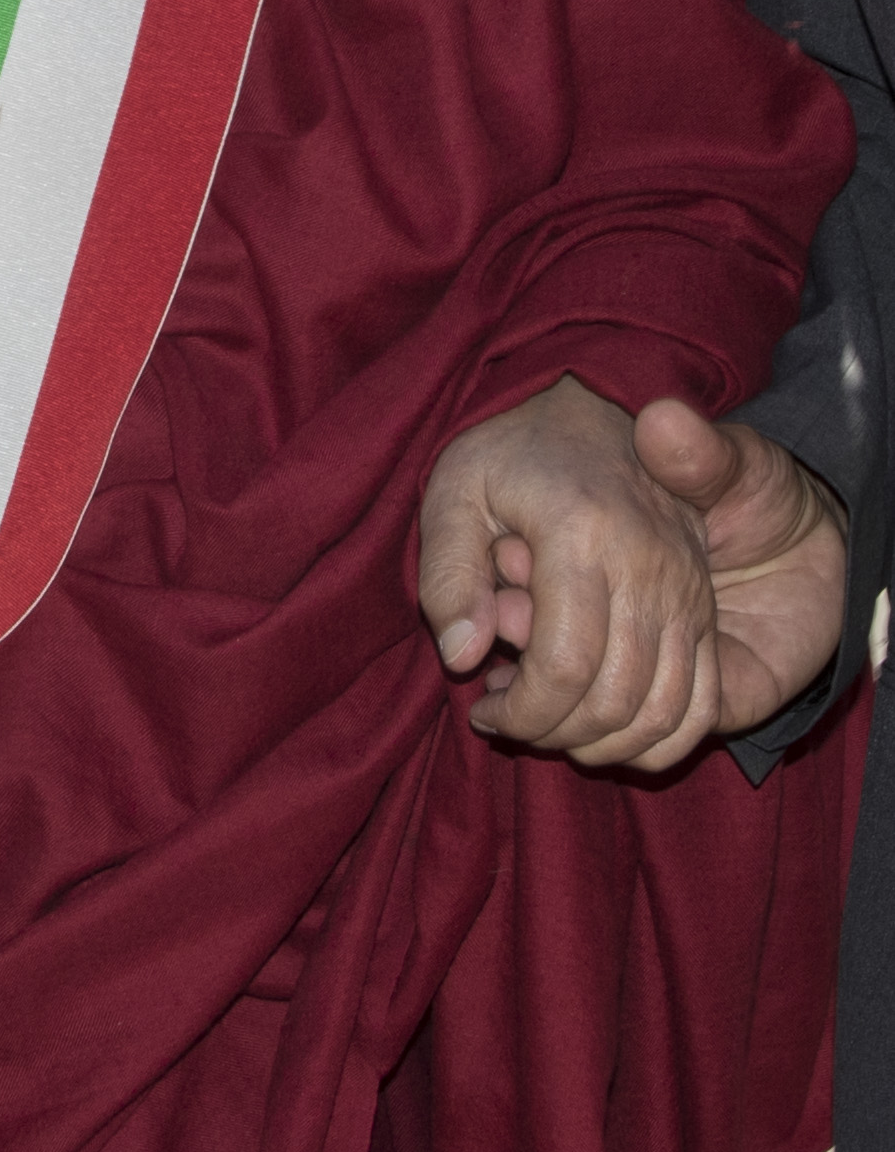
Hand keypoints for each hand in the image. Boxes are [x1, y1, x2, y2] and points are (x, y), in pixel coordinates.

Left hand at [420, 375, 846, 769]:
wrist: (597, 407)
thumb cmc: (512, 451)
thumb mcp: (454, 490)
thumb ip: (446, 574)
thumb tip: (460, 658)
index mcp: (582, 537)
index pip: (563, 667)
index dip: (521, 712)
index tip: (482, 710)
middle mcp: (650, 568)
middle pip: (614, 700)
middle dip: (553, 733)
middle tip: (508, 718)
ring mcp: (689, 592)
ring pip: (663, 714)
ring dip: (602, 743)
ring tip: (549, 722)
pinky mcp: (706, 608)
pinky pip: (703, 703)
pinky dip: (658, 740)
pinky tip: (604, 729)